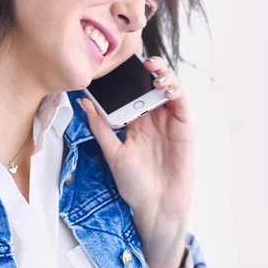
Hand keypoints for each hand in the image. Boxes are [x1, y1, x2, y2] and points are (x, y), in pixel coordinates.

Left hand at [79, 56, 194, 267]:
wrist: (155, 207)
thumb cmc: (133, 184)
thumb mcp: (112, 152)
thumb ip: (100, 126)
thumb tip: (83, 102)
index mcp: (134, 121)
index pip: (130, 92)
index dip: (126, 77)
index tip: (116, 64)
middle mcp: (152, 117)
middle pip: (150, 85)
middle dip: (145, 70)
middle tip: (136, 60)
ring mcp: (169, 121)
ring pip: (168, 89)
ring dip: (162, 74)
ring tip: (152, 69)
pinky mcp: (184, 127)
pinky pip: (182, 103)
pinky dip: (176, 90)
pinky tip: (165, 85)